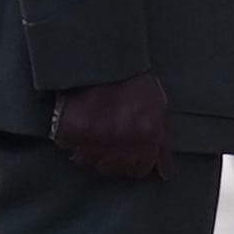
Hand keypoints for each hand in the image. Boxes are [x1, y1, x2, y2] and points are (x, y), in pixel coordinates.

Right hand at [46, 72, 171, 182]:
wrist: (104, 60)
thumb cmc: (134, 84)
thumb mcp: (158, 110)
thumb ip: (162, 144)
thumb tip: (165, 174)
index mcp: (148, 134)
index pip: (138, 170)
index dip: (132, 162)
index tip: (126, 153)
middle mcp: (123, 137)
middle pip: (112, 168)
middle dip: (110, 157)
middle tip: (108, 139)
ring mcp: (96, 134)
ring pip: (87, 161)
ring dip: (88, 150)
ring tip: (93, 130)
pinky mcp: (71, 128)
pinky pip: (67, 145)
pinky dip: (70, 137)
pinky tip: (78, 120)